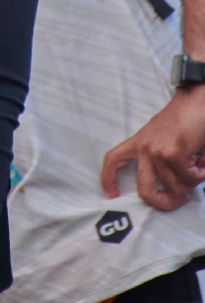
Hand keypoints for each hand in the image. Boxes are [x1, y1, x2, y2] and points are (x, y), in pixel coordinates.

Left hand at [102, 87, 204, 209]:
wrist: (196, 99)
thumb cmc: (184, 118)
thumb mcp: (163, 136)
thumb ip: (160, 159)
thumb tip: (172, 190)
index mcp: (139, 141)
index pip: (114, 159)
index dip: (108, 178)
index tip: (110, 194)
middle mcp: (145, 148)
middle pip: (145, 190)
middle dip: (165, 203)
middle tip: (180, 199)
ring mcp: (158, 151)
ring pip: (176, 188)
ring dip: (192, 181)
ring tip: (197, 163)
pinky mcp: (174, 153)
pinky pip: (189, 179)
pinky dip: (201, 174)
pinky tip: (201, 160)